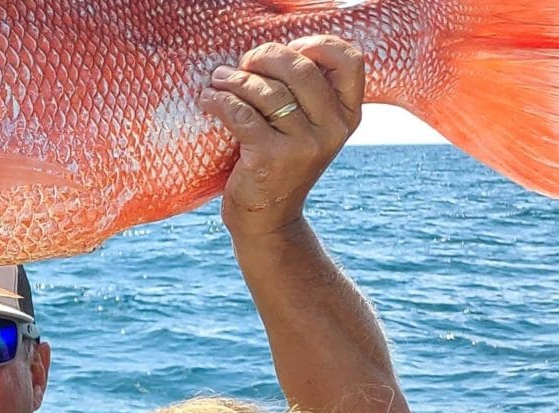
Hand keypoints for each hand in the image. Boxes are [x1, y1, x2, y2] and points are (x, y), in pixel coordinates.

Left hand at [212, 35, 364, 237]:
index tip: (290, 47)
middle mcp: (332, 129)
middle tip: (243, 63)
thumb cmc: (281, 166)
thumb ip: (306, 96)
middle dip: (266, 57)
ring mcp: (304, 145)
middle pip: (301, 70)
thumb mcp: (308, 131)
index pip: (350, 61)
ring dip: (235, 79)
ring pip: (267, 92)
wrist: (267, 221)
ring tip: (218, 80)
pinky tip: (207, 100)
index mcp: (347, 115)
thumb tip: (269, 53)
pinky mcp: (270, 159)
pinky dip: (219, 101)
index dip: (319, 44)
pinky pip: (241, 115)